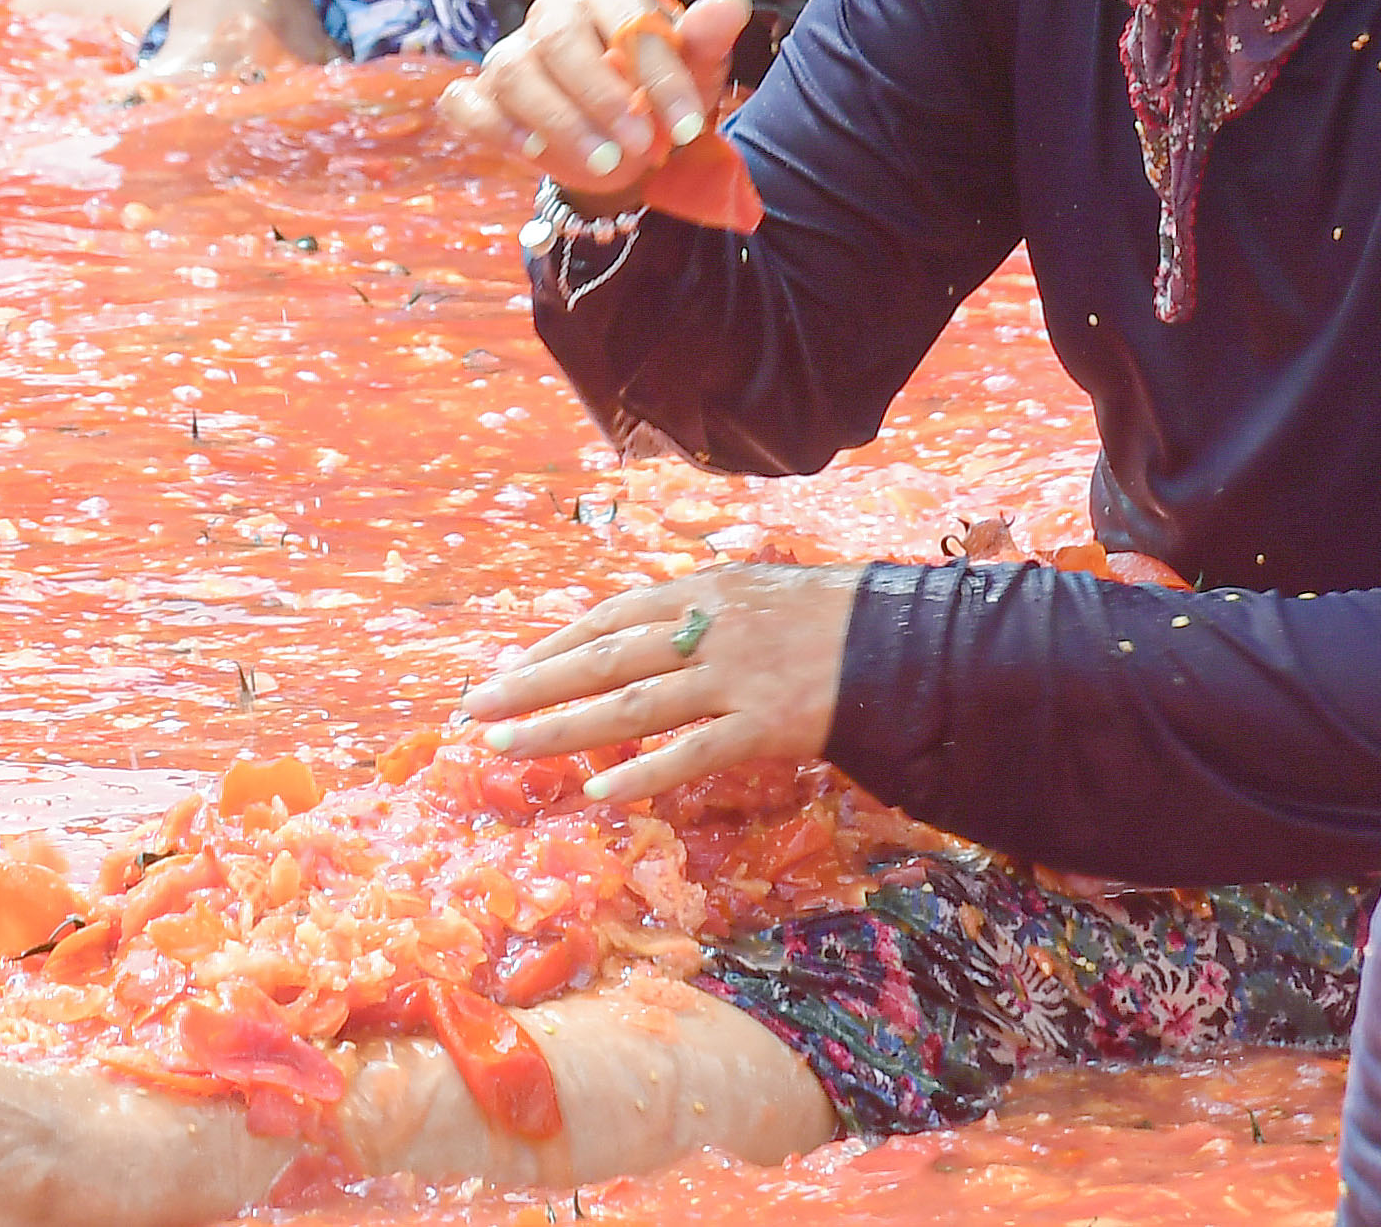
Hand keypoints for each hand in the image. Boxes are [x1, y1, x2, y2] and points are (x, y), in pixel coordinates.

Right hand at [438, 0, 746, 207]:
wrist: (629, 146)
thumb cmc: (661, 94)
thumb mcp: (697, 70)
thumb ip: (707, 37)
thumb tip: (732, 4)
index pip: (622, 15)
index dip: (655, 71)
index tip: (687, 125)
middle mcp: (551, 12)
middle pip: (559, 39)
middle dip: (603, 98)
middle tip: (643, 146)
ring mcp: (509, 53)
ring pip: (516, 73)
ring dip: (562, 122)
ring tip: (606, 164)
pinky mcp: (482, 95)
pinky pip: (469, 104)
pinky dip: (495, 126)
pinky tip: (532, 151)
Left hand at [457, 564, 853, 798]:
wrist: (903, 639)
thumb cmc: (826, 617)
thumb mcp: (751, 590)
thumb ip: (693, 612)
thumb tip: (633, 638)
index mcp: (699, 590)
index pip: (606, 618)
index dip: (551, 647)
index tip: (503, 672)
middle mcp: (706, 628)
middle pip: (602, 659)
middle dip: (534, 685)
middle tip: (477, 712)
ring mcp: (734, 677)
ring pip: (632, 706)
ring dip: (564, 728)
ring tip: (510, 748)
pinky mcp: (764, 723)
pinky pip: (693, 752)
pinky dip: (644, 772)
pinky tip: (599, 791)